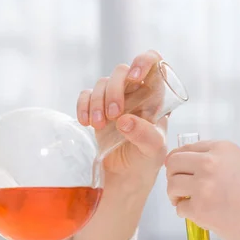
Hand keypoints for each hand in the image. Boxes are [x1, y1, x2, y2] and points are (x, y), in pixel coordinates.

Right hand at [77, 50, 167, 194]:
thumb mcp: (154, 150)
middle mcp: (136, 92)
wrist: (125, 177)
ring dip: (98, 101)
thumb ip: (144, 135)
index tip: (135, 77)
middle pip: (122, 71)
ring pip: (103, 83)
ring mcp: (115, 99)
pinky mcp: (96, 108)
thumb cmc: (146, 161)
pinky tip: (86, 122)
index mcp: (155, 95)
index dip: (144, 61)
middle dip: (115, 91)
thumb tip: (124, 120)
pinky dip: (83, 105)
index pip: (153, 62)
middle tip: (114, 115)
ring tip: (99, 125)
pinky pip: (85, 95)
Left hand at [165, 140, 239, 239]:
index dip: (180, 164)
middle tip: (182, 192)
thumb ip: (215, 163)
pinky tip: (203, 216)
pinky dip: (187, 214)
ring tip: (192, 204)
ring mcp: (203, 184)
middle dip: (173, 178)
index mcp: (221, 148)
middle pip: (172, 163)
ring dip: (177, 197)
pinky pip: (180, 209)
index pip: (185, 149)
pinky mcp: (200, 207)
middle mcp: (210, 161)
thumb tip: (186, 170)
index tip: (184, 175)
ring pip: (171, 185)